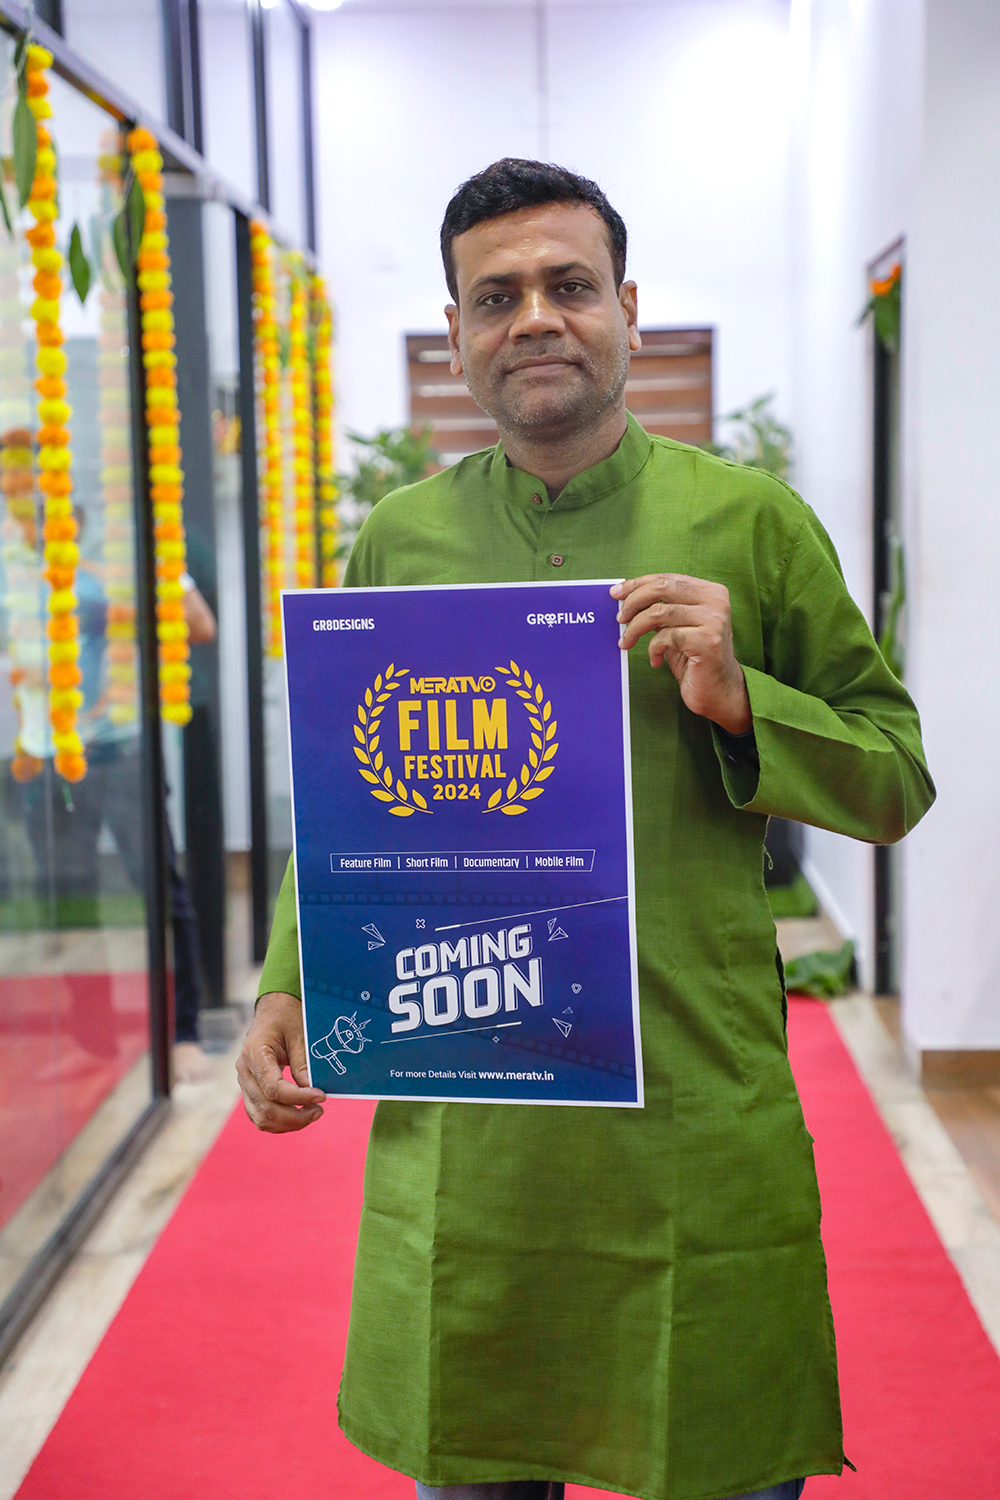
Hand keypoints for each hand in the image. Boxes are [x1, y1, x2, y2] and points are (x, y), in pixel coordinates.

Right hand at [236, 991, 325, 1132]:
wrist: (274, 1010)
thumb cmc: (287, 1017)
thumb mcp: (300, 1034)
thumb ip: (303, 1063)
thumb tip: (311, 1090)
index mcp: (254, 1053)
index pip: (273, 1088)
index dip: (298, 1097)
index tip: (321, 1096)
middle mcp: (244, 1070)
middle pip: (266, 1108)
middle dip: (295, 1117)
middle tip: (319, 1110)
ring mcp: (244, 1082)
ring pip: (260, 1117)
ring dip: (288, 1123)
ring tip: (311, 1114)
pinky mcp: (249, 1089)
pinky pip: (259, 1114)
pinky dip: (279, 1121)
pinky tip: (299, 1115)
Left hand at [611, 574, 751, 734]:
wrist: (718, 691)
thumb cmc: (694, 659)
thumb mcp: (676, 627)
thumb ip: (661, 609)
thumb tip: (627, 597)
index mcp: (710, 592)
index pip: (668, 579)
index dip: (638, 584)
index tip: (616, 593)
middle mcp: (716, 601)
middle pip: (662, 588)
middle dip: (633, 602)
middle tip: (620, 618)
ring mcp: (714, 620)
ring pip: (659, 613)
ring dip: (635, 629)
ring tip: (626, 642)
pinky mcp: (707, 641)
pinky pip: (665, 637)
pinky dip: (653, 649)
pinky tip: (655, 660)